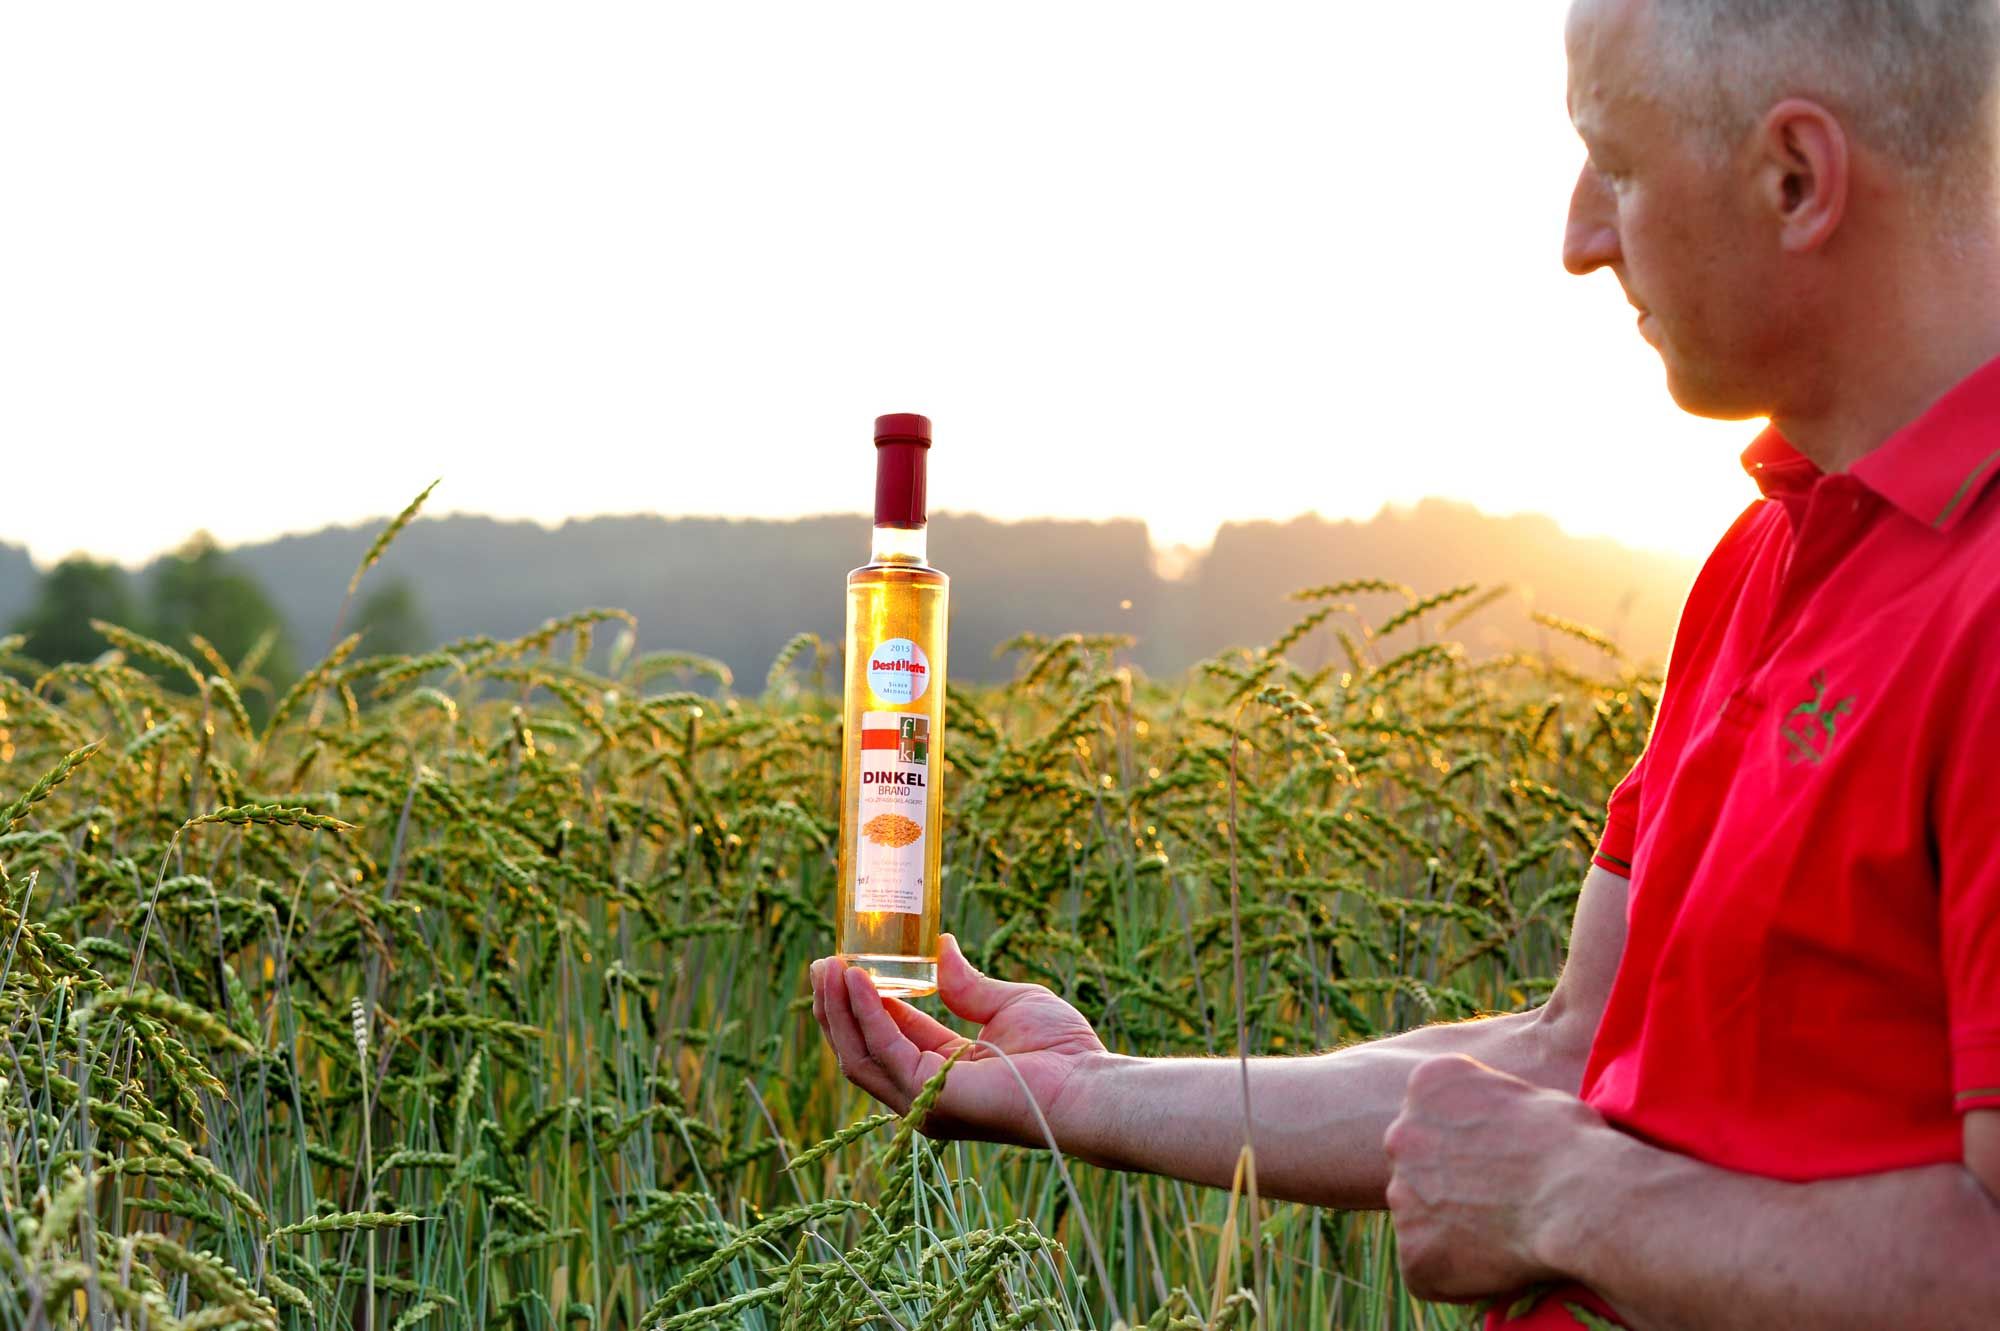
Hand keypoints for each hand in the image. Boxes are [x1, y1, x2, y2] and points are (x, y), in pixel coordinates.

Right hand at [810, 934, 1107, 1149]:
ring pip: (859, 1055)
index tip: (843, 967)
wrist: (1088, 1085)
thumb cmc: (1063, 1051)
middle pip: (860, 1051)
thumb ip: (967, 985)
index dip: (862, 1003)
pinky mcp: (929, 1095)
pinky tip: (857, 978)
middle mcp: (924, 1094)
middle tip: (823, 964)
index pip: (887, 1038)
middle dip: (836, 1008)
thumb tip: (941, 947)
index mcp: (942, 1074)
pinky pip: (885, 1049)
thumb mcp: (1006, 1004)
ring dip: (839, 1009)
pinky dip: (866, 1012)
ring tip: (828, 966)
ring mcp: (923, 1101)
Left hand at [1383, 1054, 1608, 1301]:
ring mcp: (1401, 1194)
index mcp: (1428, 1083)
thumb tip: (1495, 1127)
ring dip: (1452, 1228)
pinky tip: (1501, 1265)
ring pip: (1421, 1217)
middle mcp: (1401, 1134)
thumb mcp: (1528, 1094)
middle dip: (1452, 1183)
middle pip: (1420, 1164)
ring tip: (1508, 1235)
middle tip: (1503, 1204)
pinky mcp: (1412, 1251)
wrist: (1584, 1200)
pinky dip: (1456, 1275)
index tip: (1508, 1159)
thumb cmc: (1576, 1145)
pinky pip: (1427, 1267)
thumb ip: (1491, 1107)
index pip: (1437, 1115)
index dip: (1475, 1143)